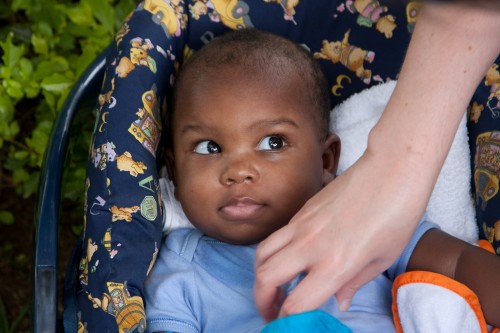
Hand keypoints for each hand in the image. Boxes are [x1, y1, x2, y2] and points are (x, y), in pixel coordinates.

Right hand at [254, 149, 426, 320]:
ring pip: (262, 254)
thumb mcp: (381, 259)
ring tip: (271, 286)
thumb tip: (339, 301)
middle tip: (271, 311)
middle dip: (262, 300)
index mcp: (336, 264)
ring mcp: (302, 225)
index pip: (296, 303)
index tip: (286, 325)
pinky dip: (272, 252)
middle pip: (266, 278)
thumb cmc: (396, 214)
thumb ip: (353, 284)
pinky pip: (276, 236)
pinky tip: (288, 259)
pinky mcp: (302, 211)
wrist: (391, 171)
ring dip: (260, 275)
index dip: (287, 321)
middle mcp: (312, 245)